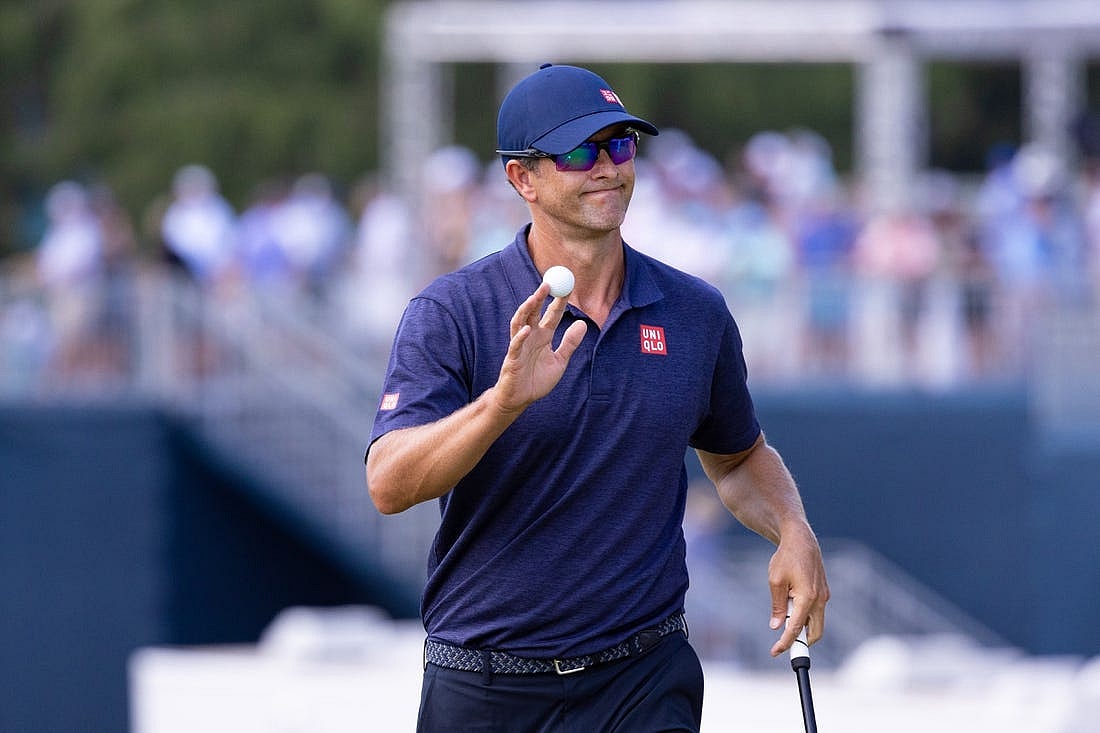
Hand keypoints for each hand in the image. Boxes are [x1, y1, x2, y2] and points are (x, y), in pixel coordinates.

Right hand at [493, 282, 587, 412]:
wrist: (521, 399)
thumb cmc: (537, 380)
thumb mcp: (560, 361)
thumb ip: (570, 343)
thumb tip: (582, 323)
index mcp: (543, 336)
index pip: (552, 314)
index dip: (559, 301)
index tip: (568, 286)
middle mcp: (530, 337)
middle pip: (534, 312)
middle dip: (540, 297)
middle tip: (549, 283)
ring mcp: (520, 346)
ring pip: (520, 322)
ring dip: (526, 309)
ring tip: (535, 297)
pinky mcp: (512, 359)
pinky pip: (515, 346)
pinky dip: (520, 337)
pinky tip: (527, 330)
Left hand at [767, 524, 828, 655]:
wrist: (801, 540)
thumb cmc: (786, 558)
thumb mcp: (775, 581)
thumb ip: (777, 606)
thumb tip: (776, 627)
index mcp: (807, 598)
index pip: (796, 628)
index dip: (785, 643)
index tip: (775, 652)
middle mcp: (820, 600)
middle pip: (815, 633)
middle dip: (801, 642)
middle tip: (783, 645)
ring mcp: (824, 596)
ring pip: (816, 622)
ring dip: (802, 627)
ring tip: (784, 616)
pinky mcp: (823, 592)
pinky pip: (816, 611)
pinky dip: (805, 616)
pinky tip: (791, 607)